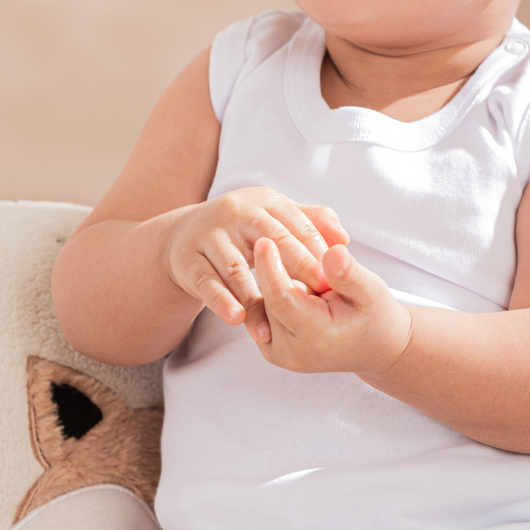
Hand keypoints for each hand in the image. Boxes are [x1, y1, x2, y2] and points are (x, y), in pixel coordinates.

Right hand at [163, 188, 347, 336]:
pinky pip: (206, 282)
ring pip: (236, 268)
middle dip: (297, 267)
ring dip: (255, 298)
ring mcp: (209, 234)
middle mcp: (237, 212)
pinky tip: (237, 319)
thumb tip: (344, 240)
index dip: (317, 252)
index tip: (335, 279)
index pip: (297, 226)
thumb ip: (313, 224)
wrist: (186, 235)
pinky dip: (221, 301)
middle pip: (271, 241)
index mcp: (266, 202)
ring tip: (273, 327)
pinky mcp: (188, 259)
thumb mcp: (276, 219)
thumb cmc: (244, 230)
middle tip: (317, 295)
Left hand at [250, 237, 412, 376]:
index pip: (282, 299)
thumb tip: (333, 252)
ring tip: (304, 275)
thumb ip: (349, 273)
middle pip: (268, 299)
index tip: (266, 239)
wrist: (372, 345)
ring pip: (262, 303)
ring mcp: (278, 353)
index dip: (271, 267)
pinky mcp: (269, 346)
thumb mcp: (371, 290)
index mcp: (316, 339)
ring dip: (276, 282)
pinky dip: (274, 292)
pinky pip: (262, 311)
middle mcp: (291, 352)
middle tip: (295, 252)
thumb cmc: (373, 315)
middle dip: (277, 271)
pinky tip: (293, 282)